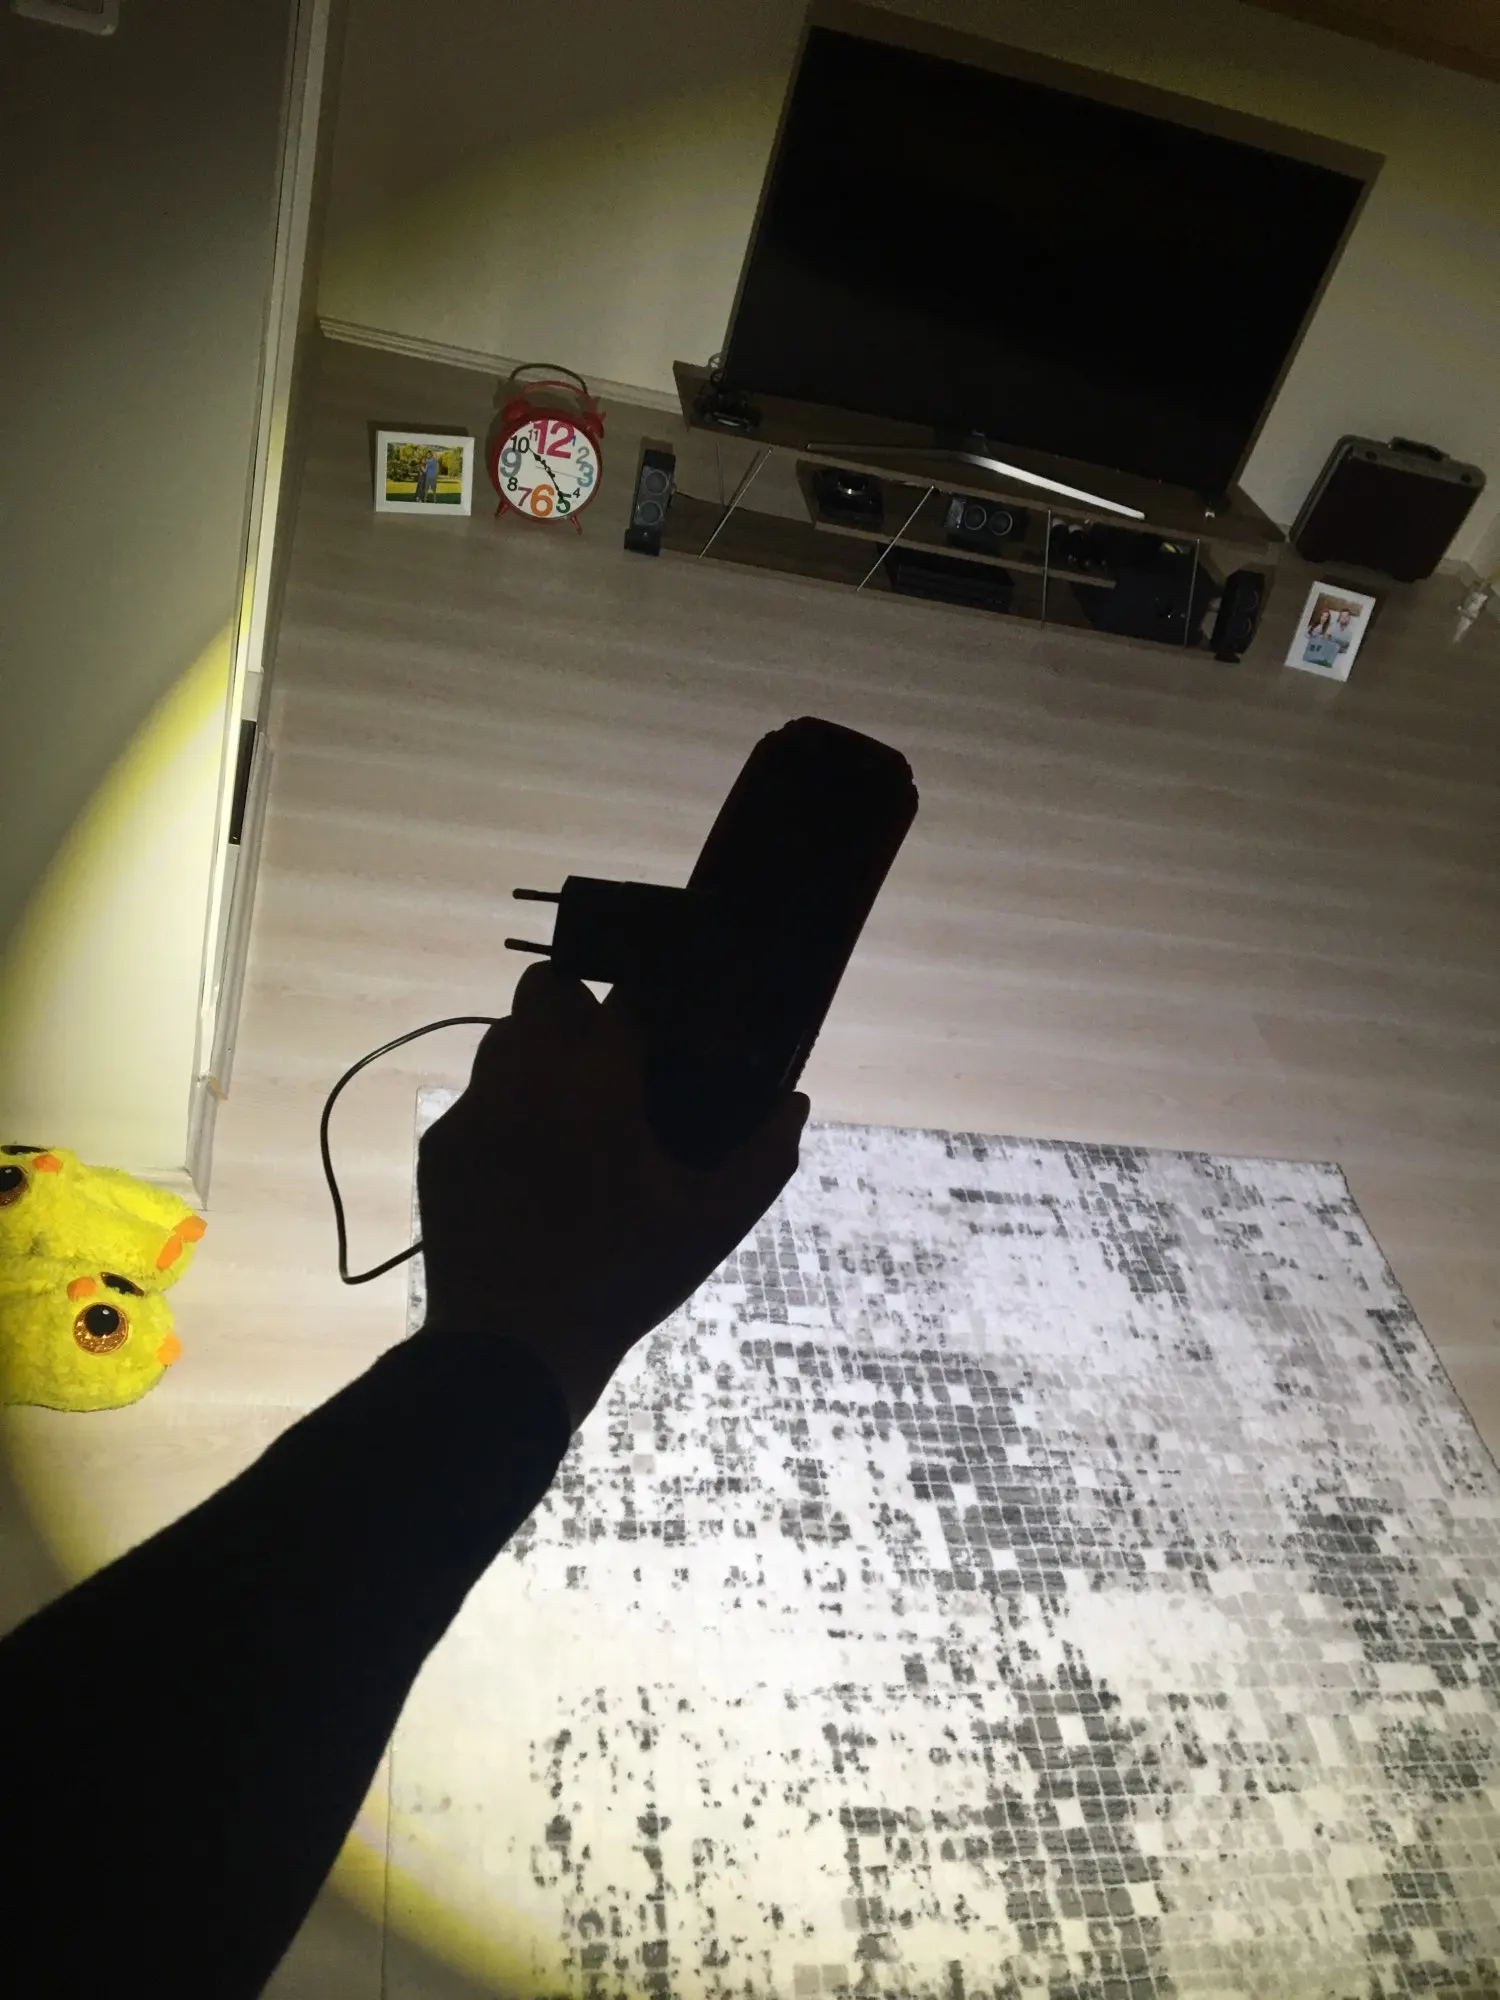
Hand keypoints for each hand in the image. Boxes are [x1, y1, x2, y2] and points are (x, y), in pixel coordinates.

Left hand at [416, 964, 808, 1428]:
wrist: (512, 1347)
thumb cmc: (623, 1280)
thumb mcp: (710, 1225)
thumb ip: (763, 1158)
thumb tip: (795, 1104)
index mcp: (595, 1085)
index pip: (624, 1001)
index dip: (652, 1012)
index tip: (668, 1038)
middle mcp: (526, 1078)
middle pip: (547, 991)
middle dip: (581, 1008)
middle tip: (612, 1058)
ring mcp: (476, 1109)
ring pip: (503, 1036)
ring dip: (540, 1051)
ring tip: (572, 1106)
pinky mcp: (443, 1145)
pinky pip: (478, 1096)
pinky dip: (507, 1107)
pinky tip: (531, 1160)